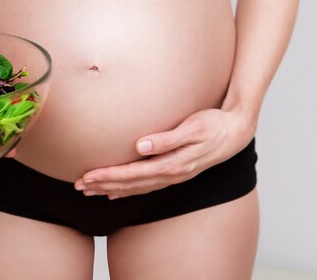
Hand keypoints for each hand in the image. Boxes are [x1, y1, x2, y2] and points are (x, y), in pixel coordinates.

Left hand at [74, 108, 256, 198]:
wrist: (236, 132)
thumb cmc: (214, 125)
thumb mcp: (192, 127)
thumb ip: (167, 138)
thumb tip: (141, 146)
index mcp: (173, 163)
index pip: (133, 173)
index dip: (109, 176)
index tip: (87, 176)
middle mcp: (172, 174)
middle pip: (131, 184)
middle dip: (104, 184)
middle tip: (79, 186)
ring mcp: (174, 176)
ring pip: (137, 187)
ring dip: (112, 189)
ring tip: (90, 190)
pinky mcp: (176, 172)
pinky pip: (148, 186)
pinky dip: (129, 190)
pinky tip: (116, 192)